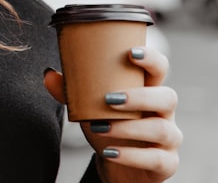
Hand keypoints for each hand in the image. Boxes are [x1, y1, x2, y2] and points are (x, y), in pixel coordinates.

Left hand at [44, 47, 180, 181]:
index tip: (130, 52)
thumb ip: (71, 92)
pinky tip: (110, 152)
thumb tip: (48, 74)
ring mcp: (168, 139)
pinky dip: (131, 156)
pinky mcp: (166, 163)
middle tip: (109, 98)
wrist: (118, 165)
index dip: (151, 59)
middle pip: (168, 97)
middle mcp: (164, 112)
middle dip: (140, 96)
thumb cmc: (109, 127)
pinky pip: (157, 159)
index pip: (160, 69)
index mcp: (148, 90)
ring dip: (129, 128)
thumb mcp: (90, 107)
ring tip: (100, 127)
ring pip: (162, 130)